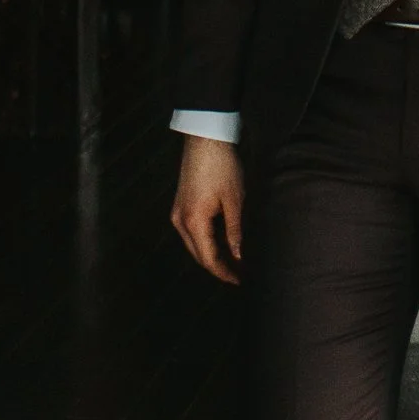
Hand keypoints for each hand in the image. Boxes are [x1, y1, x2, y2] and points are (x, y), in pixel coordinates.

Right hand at [170, 134, 244, 283]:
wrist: (206, 139)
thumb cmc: (223, 167)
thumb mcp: (234, 201)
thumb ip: (234, 231)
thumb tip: (238, 255)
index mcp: (193, 222)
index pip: (208, 258)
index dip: (224, 272)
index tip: (240, 280)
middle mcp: (180, 221)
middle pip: (199, 254)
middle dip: (219, 266)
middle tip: (240, 273)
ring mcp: (178, 213)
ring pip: (195, 244)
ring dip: (213, 254)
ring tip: (235, 260)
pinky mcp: (181, 204)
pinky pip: (192, 231)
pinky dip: (207, 240)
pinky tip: (223, 242)